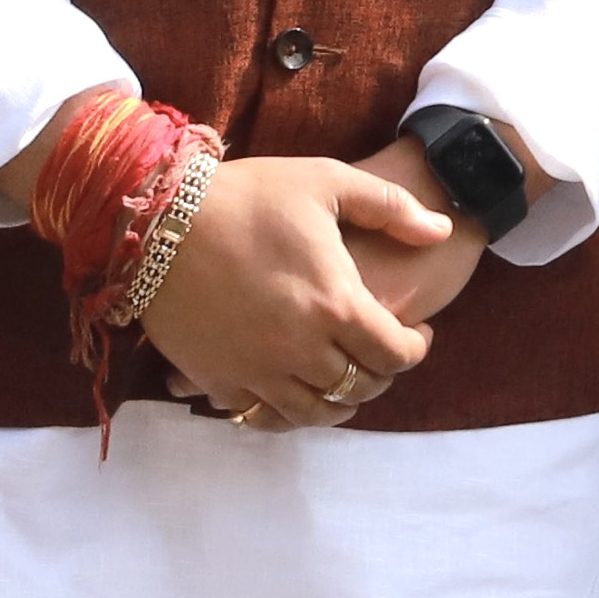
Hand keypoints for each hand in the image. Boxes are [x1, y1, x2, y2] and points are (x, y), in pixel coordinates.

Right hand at [138, 149, 443, 426]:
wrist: (157, 218)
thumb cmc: (248, 194)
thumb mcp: (327, 182)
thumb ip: (391, 208)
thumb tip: (441, 230)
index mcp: (336, 304)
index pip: (395, 354)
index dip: (416, 349)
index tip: (416, 333)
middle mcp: (300, 349)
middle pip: (358, 388)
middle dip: (380, 375)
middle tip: (380, 355)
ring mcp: (256, 370)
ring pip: (314, 412)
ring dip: (338, 401)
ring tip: (342, 376)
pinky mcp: (217, 379)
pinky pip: (261, 415)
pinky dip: (284, 409)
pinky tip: (291, 385)